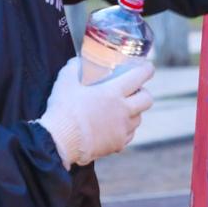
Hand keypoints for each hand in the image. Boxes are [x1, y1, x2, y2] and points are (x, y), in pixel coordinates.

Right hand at [37, 58, 155, 168]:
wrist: (60, 141)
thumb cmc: (63, 109)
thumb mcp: (65, 81)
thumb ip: (74, 68)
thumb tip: (78, 61)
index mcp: (113, 92)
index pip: (140, 76)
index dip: (147, 70)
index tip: (148, 68)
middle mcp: (123, 110)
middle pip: (147, 99)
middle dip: (143, 93)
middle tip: (135, 91)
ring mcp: (122, 129)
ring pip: (138, 118)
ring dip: (134, 112)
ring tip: (122, 110)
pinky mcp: (117, 144)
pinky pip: (128, 135)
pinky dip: (124, 130)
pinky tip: (113, 127)